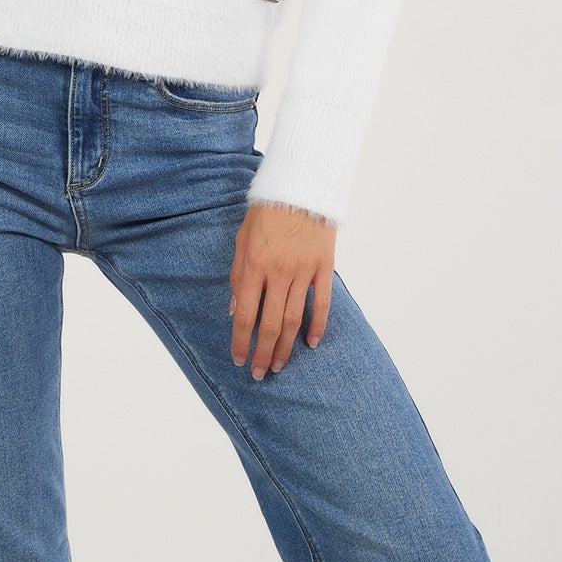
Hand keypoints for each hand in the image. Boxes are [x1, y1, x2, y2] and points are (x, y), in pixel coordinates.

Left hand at [230, 202, 335, 378]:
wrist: (300, 187)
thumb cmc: (266, 213)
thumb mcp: (242, 240)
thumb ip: (238, 276)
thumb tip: (236, 311)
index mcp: (254, 265)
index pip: (245, 314)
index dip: (241, 341)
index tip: (239, 359)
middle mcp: (279, 272)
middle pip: (270, 324)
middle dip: (263, 353)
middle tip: (260, 373)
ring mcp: (304, 271)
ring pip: (294, 319)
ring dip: (286, 346)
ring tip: (280, 364)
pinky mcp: (324, 266)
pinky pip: (322, 303)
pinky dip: (318, 325)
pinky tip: (312, 343)